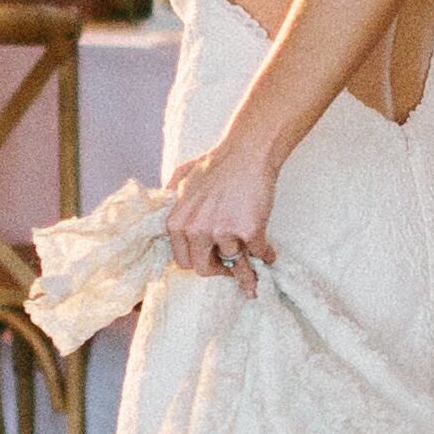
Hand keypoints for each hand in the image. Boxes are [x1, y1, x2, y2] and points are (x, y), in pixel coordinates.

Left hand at [164, 142, 279, 286]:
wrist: (246, 153)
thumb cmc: (215, 163)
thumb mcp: (180, 177)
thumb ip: (169, 198)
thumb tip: (163, 210)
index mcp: (177, 223)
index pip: (183, 260)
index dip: (197, 262)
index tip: (209, 262)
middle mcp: (196, 231)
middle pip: (204, 269)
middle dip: (218, 272)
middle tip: (228, 271)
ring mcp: (223, 232)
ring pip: (234, 266)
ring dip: (246, 273)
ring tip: (252, 281)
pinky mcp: (249, 231)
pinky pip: (258, 253)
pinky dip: (266, 255)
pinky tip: (269, 256)